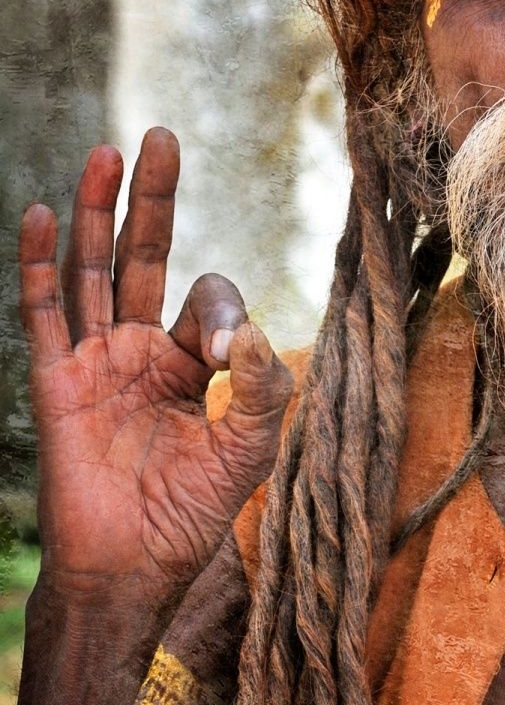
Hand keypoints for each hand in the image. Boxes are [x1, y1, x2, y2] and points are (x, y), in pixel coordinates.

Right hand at [19, 127, 292, 616]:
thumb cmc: (191, 513)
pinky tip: (48, 214)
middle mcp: (138, 351)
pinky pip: (45, 313)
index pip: (207, 300)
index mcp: (187, 362)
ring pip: (93, 271)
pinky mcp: (58, 382)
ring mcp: (93, 362)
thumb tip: (252, 331)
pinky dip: (43, 264)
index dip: (223, 311)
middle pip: (142, 257)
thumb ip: (260, 388)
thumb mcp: (248, 448)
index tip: (230, 352)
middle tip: (161, 136)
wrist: (131, 569)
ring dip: (99, 211)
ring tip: (109, 151)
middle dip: (153, 199)